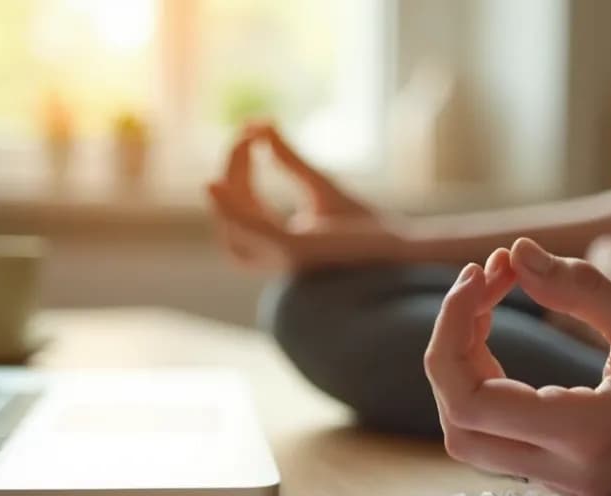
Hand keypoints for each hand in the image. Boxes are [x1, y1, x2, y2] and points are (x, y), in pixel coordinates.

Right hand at [206, 123, 404, 271]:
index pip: (241, 202)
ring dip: (230, 179)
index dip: (239, 165)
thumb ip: (288, 159)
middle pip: (232, 209)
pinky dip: (229, 207)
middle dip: (233, 168)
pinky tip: (213, 183)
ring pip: (232, 219)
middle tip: (248, 132)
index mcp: (272, 242)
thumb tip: (261, 125)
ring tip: (242, 143)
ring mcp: (279, 254)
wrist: (396, 242)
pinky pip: (250, 228)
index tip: (252, 127)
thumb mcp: (317, 182)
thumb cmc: (361, 222)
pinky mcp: (293, 250)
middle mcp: (270, 253)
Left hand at [424, 238, 610, 495]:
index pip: (469, 399)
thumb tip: (517, 253)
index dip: (454, 331)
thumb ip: (578, 288)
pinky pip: (513, 447)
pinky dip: (496, 394)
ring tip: (493, 305)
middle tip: (482, 286)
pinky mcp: (585, 484)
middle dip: (452, 352)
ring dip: (470, 374)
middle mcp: (575, 475)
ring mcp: (578, 487)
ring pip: (479, 442)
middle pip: (461, 429)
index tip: (483, 276)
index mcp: (588, 435)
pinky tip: (509, 345)